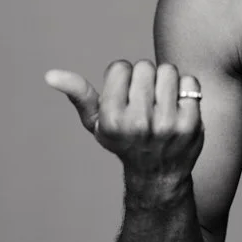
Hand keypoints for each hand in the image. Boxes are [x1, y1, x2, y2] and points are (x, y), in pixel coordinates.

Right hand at [44, 60, 203, 203]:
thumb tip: (50, 75)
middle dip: (144, 78)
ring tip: (161, 102)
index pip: (120, 67)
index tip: (125, 96)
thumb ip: (78, 95)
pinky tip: (179, 108)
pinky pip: (190, 82)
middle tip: (145, 101)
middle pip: (144, 66)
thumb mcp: (97, 122)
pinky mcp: (191, 124)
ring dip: (166, 81)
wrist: (158, 174)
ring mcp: (167, 125)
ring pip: (168, 70)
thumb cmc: (124, 140)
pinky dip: (186, 90)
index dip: (122, 77)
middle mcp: (138, 124)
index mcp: (112, 120)